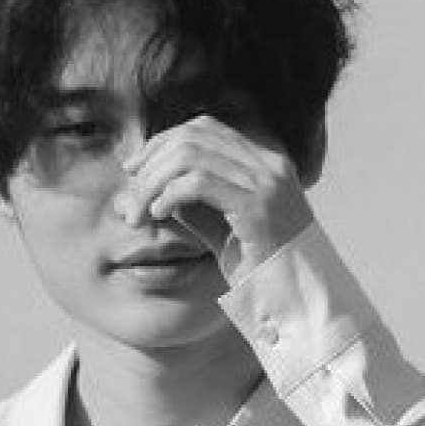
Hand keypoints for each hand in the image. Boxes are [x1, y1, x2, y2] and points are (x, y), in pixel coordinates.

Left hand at [115, 114, 314, 285]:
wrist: (293, 297)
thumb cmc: (258, 268)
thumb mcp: (218, 227)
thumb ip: (190, 204)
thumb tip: (144, 189)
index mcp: (263, 160)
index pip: (204, 127)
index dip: (162, 141)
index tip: (133, 168)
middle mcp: (268, 162)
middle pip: (193, 135)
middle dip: (151, 163)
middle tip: (131, 197)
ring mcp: (266, 180)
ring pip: (190, 156)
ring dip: (153, 183)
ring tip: (141, 214)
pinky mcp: (257, 205)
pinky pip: (198, 183)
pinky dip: (168, 195)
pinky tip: (158, 215)